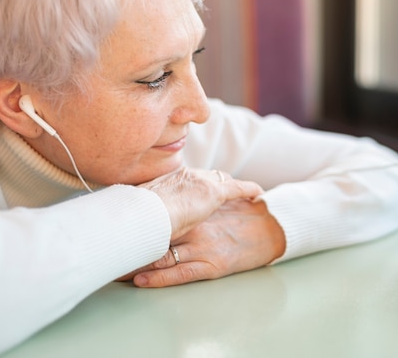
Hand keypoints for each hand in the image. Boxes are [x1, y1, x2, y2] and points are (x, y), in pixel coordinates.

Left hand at [118, 198, 285, 286]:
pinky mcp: (212, 264)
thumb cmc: (243, 214)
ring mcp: (202, 245)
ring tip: (111, 269)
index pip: (157, 212)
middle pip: (153, 233)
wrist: (272, 229)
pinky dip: (159, 278)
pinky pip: (180, 272)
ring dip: (135, 262)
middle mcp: (195, 224)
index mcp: (193, 205)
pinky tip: (142, 280)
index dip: (132, 219)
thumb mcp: (216, 199)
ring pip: (161, 254)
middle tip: (100, 246)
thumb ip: (191, 195)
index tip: (108, 223)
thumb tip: (163, 195)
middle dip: (127, 241)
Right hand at [140, 168, 262, 239]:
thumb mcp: (145, 213)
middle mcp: (187, 175)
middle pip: (209, 176)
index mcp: (170, 179)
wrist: (142, 216)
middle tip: (228, 193)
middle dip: (220, 182)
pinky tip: (259, 194)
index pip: (191, 178)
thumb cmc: (138, 219)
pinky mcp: (212, 192)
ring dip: (234, 186)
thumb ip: (153, 213)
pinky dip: (249, 189)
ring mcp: (200, 181)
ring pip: (224, 179)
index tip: (203, 191)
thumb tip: (148, 222)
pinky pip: (238, 188)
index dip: (201, 184)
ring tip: (245, 193)